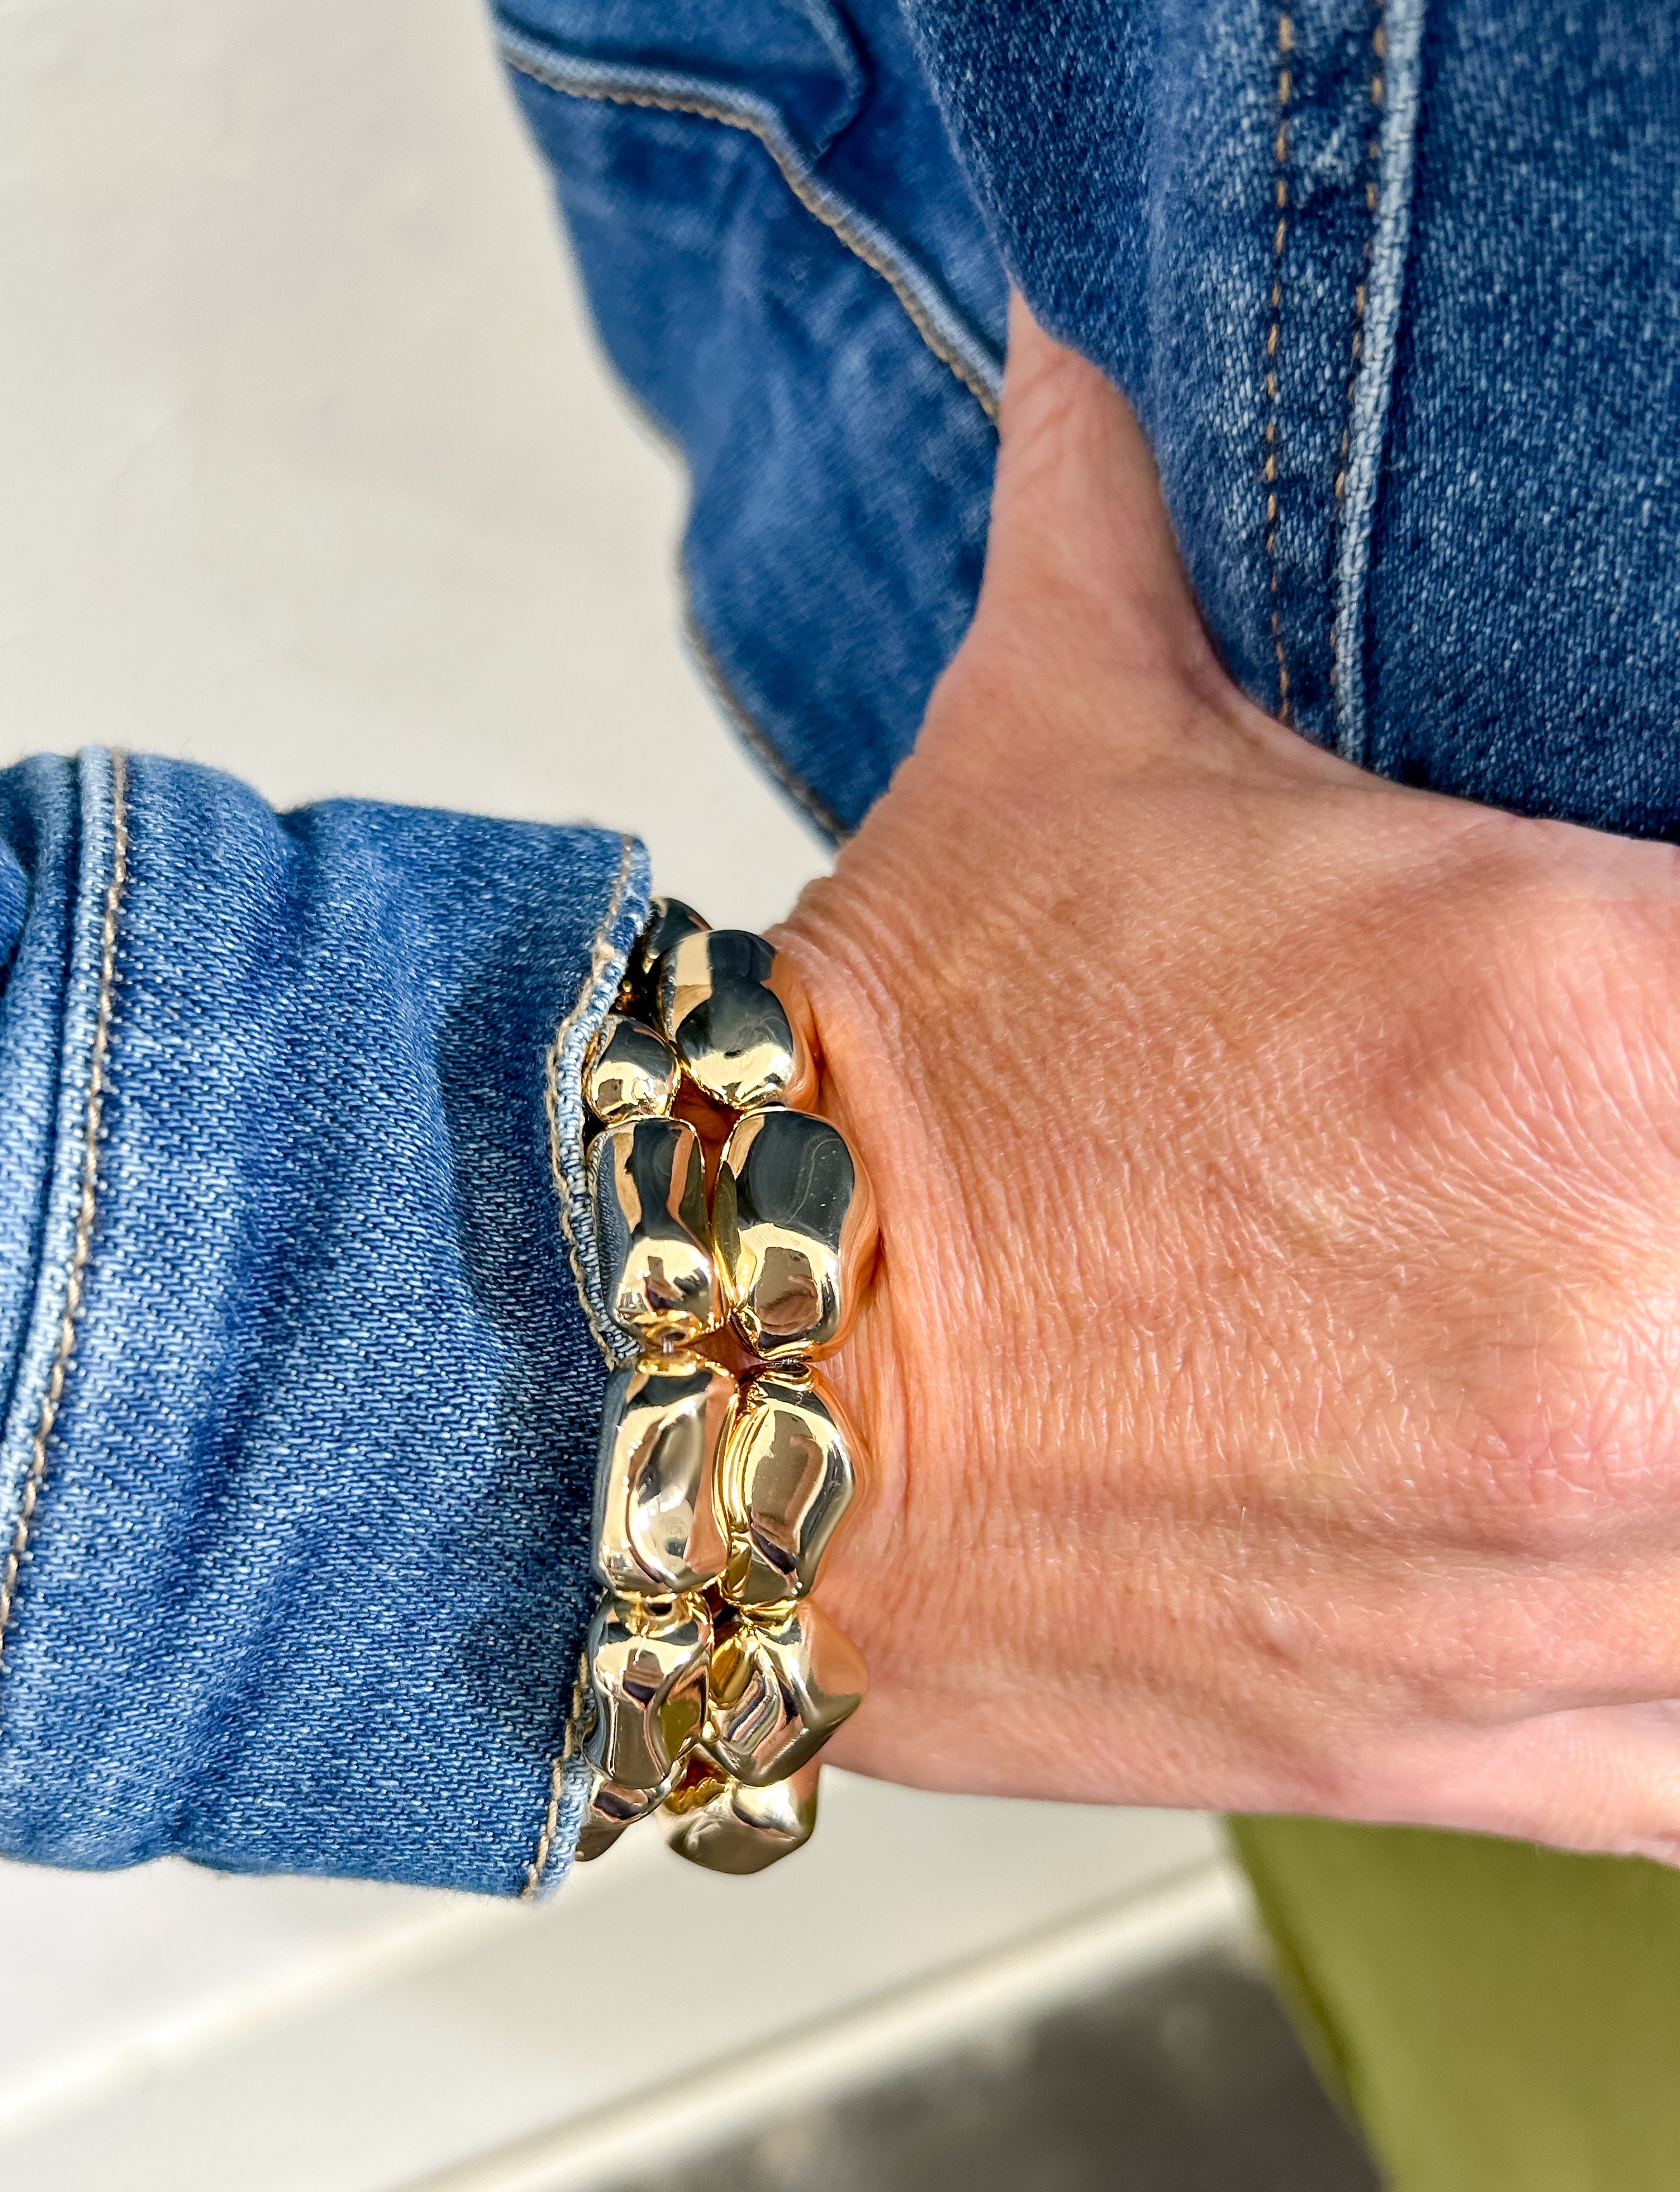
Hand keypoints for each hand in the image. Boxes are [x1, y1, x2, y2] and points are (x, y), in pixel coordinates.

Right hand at [784, 299, 1679, 1859]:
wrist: (704, 1391)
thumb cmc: (893, 1097)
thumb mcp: (1058, 735)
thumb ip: (1146, 521)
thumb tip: (1096, 349)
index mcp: (1577, 1015)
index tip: (1654, 1004)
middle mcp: (1621, 1318)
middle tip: (1608, 1175)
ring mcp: (1563, 1565)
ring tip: (1591, 1332)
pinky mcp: (1478, 1745)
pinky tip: (1614, 1533)